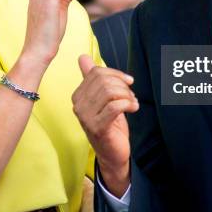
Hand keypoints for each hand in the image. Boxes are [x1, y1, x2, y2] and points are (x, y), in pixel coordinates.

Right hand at [73, 55, 138, 196]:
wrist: (112, 154)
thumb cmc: (110, 124)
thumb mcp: (102, 98)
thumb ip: (92, 78)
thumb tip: (83, 57)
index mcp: (78, 95)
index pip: (96, 72)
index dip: (115, 73)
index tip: (128, 82)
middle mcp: (78, 105)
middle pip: (103, 81)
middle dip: (122, 85)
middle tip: (131, 95)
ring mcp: (85, 117)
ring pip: (110, 92)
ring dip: (127, 95)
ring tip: (133, 102)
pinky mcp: (97, 127)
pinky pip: (115, 106)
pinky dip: (128, 104)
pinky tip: (133, 108)